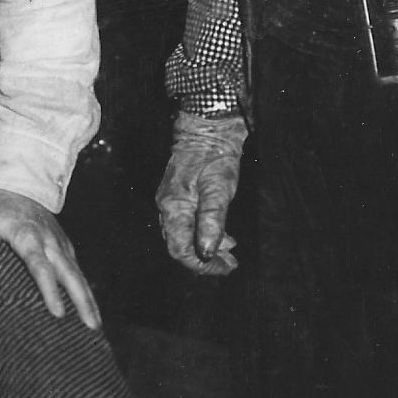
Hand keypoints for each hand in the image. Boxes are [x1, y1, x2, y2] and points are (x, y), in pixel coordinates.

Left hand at [0, 187, 100, 329]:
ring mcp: (59, 242)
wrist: (17, 183)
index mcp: (26, 235)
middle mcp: (48, 240)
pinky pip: (76, 269)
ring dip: (88, 298)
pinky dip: (85, 288)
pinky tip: (89, 308)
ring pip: (77, 273)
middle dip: (81, 299)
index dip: (49, 288)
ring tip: (95, 326)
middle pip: (69, 273)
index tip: (58, 312)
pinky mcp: (64, 245)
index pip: (40, 265)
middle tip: (91, 327)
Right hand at [157, 111, 246, 275]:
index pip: (180, 249)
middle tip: (231, 263)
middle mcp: (167, 207)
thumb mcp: (219, 189)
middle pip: (180, 246)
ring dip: (207, 249)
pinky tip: (222, 236)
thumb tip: (206, 252)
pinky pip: (186, 225)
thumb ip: (211, 221)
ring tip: (230, 253)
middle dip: (205, 260)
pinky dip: (204, 235)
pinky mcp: (178, 197)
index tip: (225, 267)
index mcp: (173, 207)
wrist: (207, 129)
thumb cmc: (214, 156)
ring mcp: (170, 202)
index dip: (202, 265)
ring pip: (183, 237)